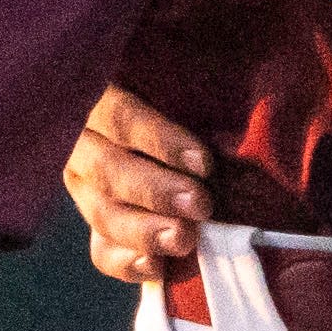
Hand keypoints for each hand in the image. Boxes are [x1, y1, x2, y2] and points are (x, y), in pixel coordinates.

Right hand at [65, 86, 216, 286]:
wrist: (175, 133)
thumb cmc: (190, 92)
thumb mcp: (186, 69)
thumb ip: (199, 67)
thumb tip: (248, 62)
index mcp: (98, 95)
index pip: (122, 117)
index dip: (159, 140)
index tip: (204, 162)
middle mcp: (83, 143)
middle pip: (109, 170)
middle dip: (156, 191)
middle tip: (200, 204)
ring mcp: (85, 187)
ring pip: (103, 214)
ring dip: (144, 232)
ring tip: (184, 240)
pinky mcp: (99, 222)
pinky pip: (101, 251)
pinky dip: (126, 263)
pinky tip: (156, 268)